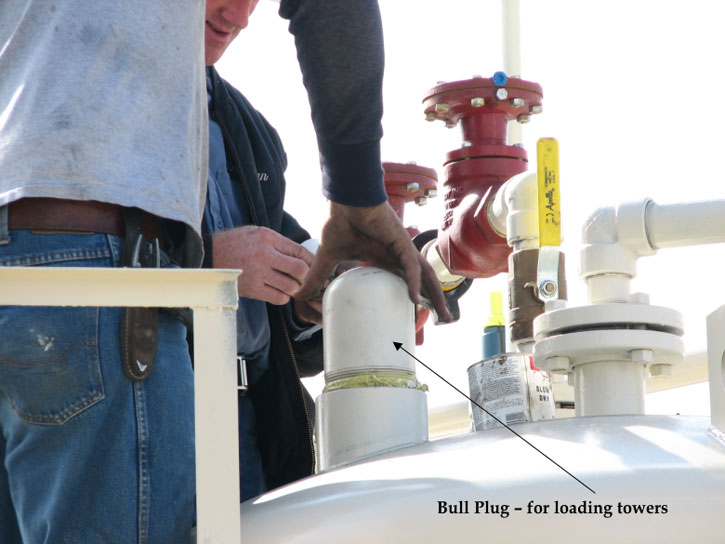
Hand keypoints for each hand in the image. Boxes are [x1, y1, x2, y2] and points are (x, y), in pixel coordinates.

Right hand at [212, 226, 313, 304]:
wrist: (208, 256)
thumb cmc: (234, 244)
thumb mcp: (255, 232)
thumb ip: (277, 242)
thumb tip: (300, 254)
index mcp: (268, 237)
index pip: (300, 251)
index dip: (311, 262)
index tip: (314, 267)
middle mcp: (265, 254)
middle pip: (300, 270)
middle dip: (307, 277)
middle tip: (306, 280)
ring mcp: (258, 272)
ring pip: (291, 286)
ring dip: (295, 289)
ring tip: (292, 287)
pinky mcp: (252, 288)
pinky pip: (278, 297)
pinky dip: (283, 297)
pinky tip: (279, 293)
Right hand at [294, 201, 451, 321]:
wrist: (345, 199)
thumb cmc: (340, 221)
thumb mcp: (328, 257)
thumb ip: (317, 276)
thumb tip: (299, 293)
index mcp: (385, 260)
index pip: (407, 282)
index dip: (415, 298)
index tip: (418, 315)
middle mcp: (399, 257)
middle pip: (425, 282)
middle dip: (436, 301)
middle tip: (445, 320)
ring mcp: (403, 250)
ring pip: (426, 277)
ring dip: (436, 296)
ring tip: (444, 316)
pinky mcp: (401, 243)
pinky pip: (411, 267)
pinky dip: (415, 283)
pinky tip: (415, 299)